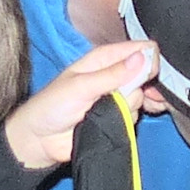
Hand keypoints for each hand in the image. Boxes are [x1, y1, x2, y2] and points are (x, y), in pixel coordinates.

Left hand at [2, 38, 156, 171]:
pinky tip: (120, 121)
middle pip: (147, 74)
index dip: (149, 60)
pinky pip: (136, 115)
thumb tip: (142, 59)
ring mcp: (116, 97)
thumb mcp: (81, 86)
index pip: (140, 49)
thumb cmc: (51, 106)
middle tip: (138, 97)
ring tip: (110, 112)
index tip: (148, 76)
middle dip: (147, 86)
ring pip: (141, 97)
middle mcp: (114, 75)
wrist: (41, 139)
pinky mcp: (117, 116)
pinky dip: (131, 119)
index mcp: (104, 59)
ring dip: (131, 106)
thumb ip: (112, 74)